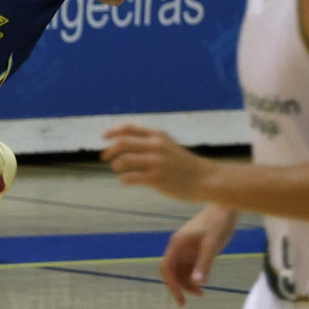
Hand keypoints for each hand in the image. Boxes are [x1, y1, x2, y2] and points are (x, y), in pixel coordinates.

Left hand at [101, 124, 216, 202]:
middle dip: (109, 150)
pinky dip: (124, 179)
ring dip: (116, 165)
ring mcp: (156, 162)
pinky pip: (131, 177)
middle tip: (104, 156)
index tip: (103, 137)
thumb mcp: (169, 144)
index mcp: (158, 135)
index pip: (128, 128)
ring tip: (118, 169)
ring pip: (124, 160)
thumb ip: (151, 140)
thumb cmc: (184, 164)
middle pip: (122, 143)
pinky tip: (125, 180)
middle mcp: (155, 146)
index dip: (112, 131)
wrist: (205, 179)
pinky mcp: (157, 179)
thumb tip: (128, 136)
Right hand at [157, 204, 237, 304]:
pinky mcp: (193, 249)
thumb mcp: (211, 245)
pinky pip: (189, 266)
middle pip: (172, 271)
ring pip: (180, 270)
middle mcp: (178, 247)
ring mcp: (185, 248)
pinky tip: (203, 283)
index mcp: (177, 244)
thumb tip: (197, 283)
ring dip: (187, 283)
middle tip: (188, 301)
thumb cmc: (217, 224)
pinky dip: (193, 276)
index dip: (171, 285)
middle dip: (179, 286)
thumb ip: (204, 264)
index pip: (167, 268)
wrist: (224, 209)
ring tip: (201, 293)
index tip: (180, 298)